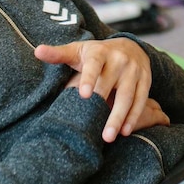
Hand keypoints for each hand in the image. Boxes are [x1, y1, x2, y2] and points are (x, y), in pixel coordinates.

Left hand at [34, 38, 155, 141]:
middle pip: (110, 85)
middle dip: (102, 107)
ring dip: (119, 117)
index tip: (82, 94)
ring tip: (108, 137)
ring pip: (127, 96)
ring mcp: (134, 70)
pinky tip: (125, 131)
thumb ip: (58, 54)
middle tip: (94, 131)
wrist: (130, 46)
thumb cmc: (96, 54)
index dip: (88, 78)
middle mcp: (119, 59)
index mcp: (100, 52)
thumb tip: (37, 51)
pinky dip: (134, 116)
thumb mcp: (78, 51)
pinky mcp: (145, 80)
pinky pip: (140, 100)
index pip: (94, 65)